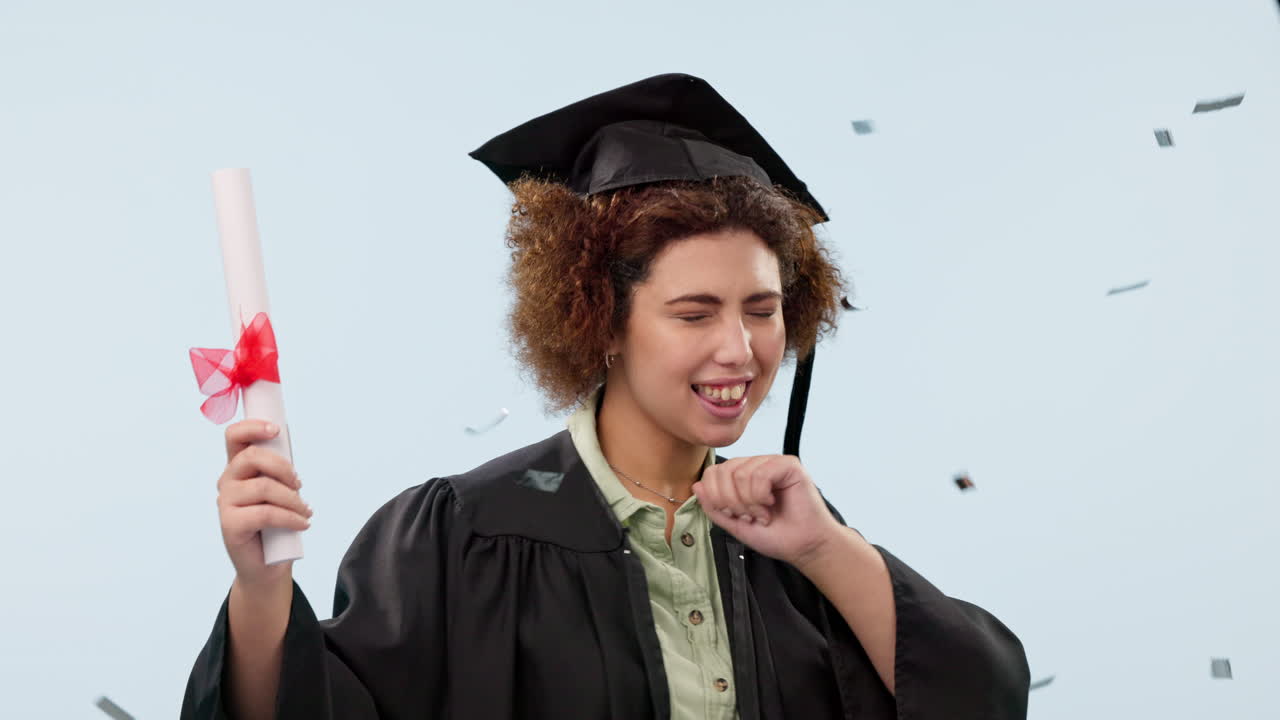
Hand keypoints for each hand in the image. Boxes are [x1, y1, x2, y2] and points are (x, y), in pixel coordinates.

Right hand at [217, 420, 311, 588]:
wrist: (268, 564)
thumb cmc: (276, 523)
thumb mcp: (281, 491)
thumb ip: (281, 471)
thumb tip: (290, 455)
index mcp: (238, 468)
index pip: (234, 437)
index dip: (252, 427)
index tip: (276, 430)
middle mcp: (227, 481)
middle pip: (251, 457)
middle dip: (283, 467)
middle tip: (299, 484)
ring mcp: (226, 503)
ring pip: (263, 487)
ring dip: (293, 499)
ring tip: (306, 511)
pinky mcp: (230, 524)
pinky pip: (265, 513)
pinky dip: (290, 518)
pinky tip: (303, 524)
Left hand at [692, 454, 843, 566]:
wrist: (804, 546)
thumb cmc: (775, 535)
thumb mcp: (735, 524)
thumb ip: (714, 507)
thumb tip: (697, 485)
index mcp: (742, 476)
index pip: (713, 473)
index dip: (716, 496)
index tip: (733, 515)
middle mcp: (756, 465)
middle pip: (724, 471)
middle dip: (731, 501)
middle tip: (749, 517)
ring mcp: (772, 463)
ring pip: (740, 472)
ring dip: (748, 501)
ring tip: (763, 514)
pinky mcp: (788, 464)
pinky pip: (760, 473)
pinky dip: (760, 495)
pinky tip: (771, 505)